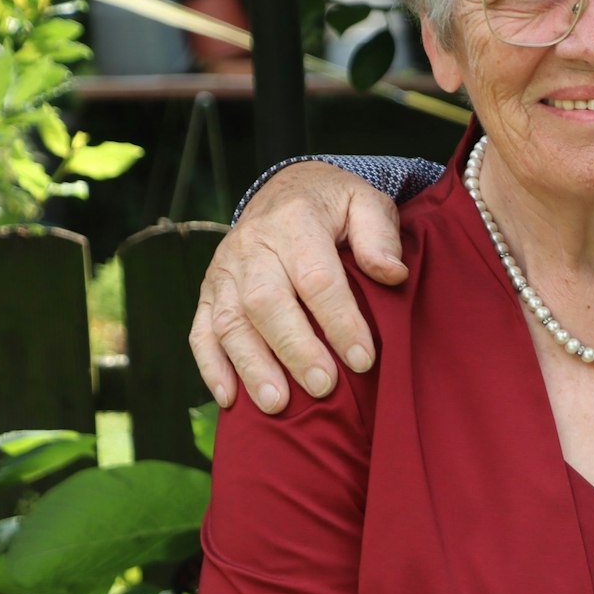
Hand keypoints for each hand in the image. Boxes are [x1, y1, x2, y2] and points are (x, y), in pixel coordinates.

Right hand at [189, 162, 408, 413]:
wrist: (287, 190)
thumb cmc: (336, 206)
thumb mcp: (367, 203)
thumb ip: (379, 236)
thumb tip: (392, 274)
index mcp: (295, 222)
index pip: (317, 278)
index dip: (340, 320)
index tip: (363, 359)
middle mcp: (252, 247)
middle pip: (267, 302)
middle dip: (295, 349)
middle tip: (323, 386)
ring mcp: (225, 271)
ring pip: (231, 321)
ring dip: (252, 365)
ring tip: (278, 404)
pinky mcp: (209, 293)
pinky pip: (201, 331)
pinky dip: (211, 366)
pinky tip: (229, 399)